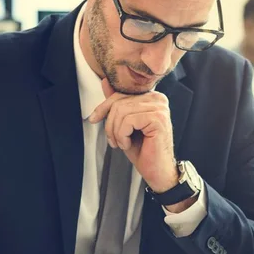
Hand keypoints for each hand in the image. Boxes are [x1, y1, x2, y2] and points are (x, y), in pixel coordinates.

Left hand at [89, 78, 178, 193]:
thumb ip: (118, 103)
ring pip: (122, 111)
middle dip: (110, 124)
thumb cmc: (144, 151)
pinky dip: (122, 135)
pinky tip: (128, 144)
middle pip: (119, 102)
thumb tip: (105, 82)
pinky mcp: (158, 119)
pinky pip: (128, 121)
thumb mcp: (125, 125)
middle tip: (113, 141)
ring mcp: (159, 108)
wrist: (157, 171)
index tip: (94, 119)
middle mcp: (158, 99)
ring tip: (122, 144)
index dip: (104, 107)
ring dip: (116, 132)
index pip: (121, 94)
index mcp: (152, 97)